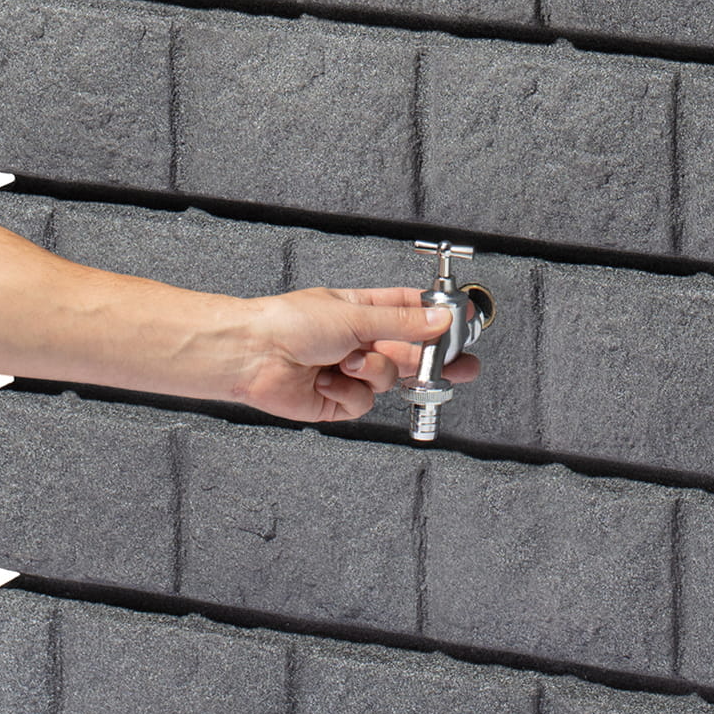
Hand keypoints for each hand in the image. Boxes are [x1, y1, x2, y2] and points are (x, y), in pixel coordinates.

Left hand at [232, 286, 480, 423]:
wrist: (253, 355)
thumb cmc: (290, 324)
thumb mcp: (355, 316)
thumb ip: (403, 322)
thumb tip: (439, 320)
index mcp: (363, 311)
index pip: (410, 311)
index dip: (435, 319)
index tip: (459, 324)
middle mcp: (359, 341)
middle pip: (409, 352)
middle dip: (432, 361)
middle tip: (460, 367)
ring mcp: (350, 372)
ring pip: (387, 380)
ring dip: (371, 372)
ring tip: (347, 362)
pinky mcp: (338, 400)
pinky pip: (363, 402)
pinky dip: (347, 392)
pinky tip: (327, 380)